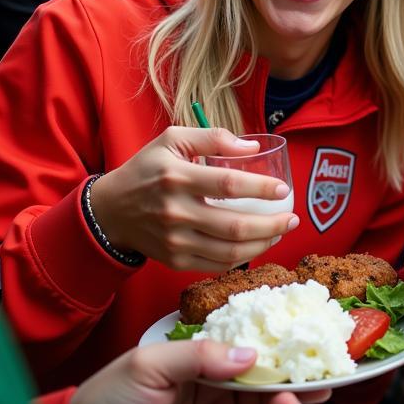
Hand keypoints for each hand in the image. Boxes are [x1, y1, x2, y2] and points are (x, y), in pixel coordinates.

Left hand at [68, 338, 330, 403]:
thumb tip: (249, 353)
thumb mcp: (147, 366)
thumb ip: (199, 356)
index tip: (309, 359)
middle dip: (288, 395)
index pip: (250, 355)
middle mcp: (212, 395)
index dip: (280, 356)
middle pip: (264, 391)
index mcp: (200, 364)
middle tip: (298, 401)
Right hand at [90, 128, 299, 271]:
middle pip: (235, 226)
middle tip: (293, 218)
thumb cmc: (147, 169)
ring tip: (281, 232)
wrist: (111, 210)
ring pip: (230, 251)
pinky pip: (217, 265)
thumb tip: (252, 147)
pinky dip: (243, 258)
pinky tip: (258, 245)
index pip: (229, 185)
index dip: (261, 189)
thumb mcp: (173, 139)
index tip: (283, 189)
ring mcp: (175, 241)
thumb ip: (213, 138)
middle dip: (272, 224)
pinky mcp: (175, 261)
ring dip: (264, 244)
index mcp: (178, 177)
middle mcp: (176, 212)